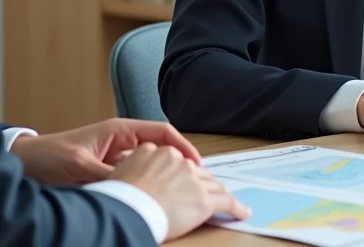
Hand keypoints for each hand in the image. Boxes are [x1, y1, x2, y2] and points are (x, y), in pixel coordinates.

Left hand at [10, 118, 201, 185]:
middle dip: (178, 163)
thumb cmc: (50, 155)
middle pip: (160, 149)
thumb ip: (108, 174)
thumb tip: (133, 185)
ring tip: (178, 193)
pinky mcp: (108, 171)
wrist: (27, 162)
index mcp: (119, 129)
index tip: (196, 164)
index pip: (162, 132)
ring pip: (149, 165)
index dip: (183, 146)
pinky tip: (151, 200)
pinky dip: (145, 186)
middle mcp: (121, 141)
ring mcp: (116, 157)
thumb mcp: (81, 164)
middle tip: (194, 182)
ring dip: (163, 176)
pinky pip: (134, 177)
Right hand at [111, 143, 250, 241]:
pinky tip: (243, 212)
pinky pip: (227, 203)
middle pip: (197, 172)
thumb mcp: (120, 168)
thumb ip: (129, 161)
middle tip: (203, 192)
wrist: (129, 207)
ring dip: (220, 193)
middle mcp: (180, 162)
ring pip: (213, 185)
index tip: (181, 179)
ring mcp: (194, 180)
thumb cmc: (120, 194)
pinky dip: (237, 208)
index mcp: (161, 152)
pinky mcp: (205, 200)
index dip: (181, 172)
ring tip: (226, 200)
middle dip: (202, 182)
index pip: (177, 160)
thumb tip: (122, 157)